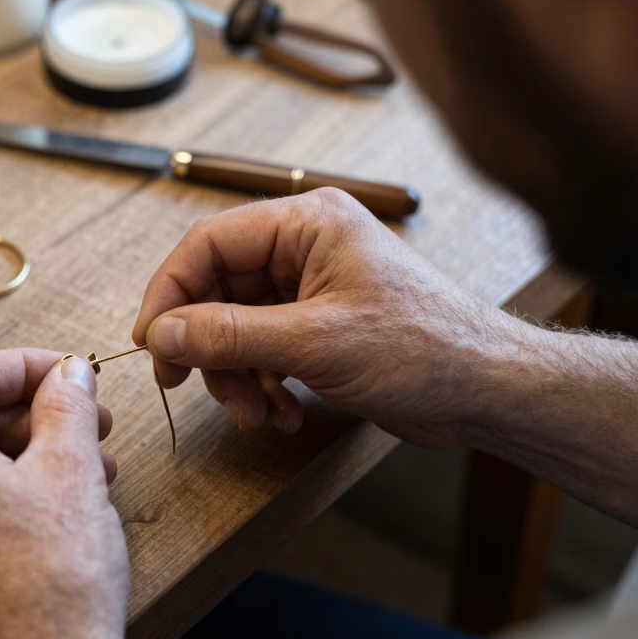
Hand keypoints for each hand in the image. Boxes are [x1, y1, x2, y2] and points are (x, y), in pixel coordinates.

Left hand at [0, 349, 143, 638]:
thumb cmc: (52, 585)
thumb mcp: (72, 470)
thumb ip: (66, 404)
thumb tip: (68, 373)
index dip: (28, 364)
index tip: (73, 371)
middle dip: (33, 412)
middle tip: (91, 419)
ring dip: (27, 453)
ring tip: (93, 467)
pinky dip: (5, 493)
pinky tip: (60, 507)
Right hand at [132, 189, 526, 446]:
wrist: (487, 390)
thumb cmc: (423, 349)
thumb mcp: (313, 343)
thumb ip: (229, 334)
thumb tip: (162, 331)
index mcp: (307, 223)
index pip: (208, 244)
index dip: (170, 293)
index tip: (151, 342)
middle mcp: (305, 247)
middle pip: (218, 290)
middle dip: (208, 347)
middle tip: (188, 385)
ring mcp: (312, 288)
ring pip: (237, 327)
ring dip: (236, 376)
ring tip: (257, 414)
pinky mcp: (320, 326)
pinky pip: (265, 349)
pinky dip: (263, 385)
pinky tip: (283, 415)